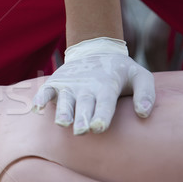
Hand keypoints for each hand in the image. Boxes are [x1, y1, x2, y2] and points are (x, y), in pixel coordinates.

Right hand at [32, 37, 154, 134]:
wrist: (95, 50)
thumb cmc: (120, 71)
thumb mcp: (140, 76)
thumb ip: (146, 93)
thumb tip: (144, 114)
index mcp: (107, 86)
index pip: (105, 103)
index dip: (102, 115)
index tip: (98, 127)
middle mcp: (86, 86)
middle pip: (84, 104)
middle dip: (82, 118)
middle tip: (81, 131)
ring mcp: (69, 85)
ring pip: (65, 100)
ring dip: (63, 111)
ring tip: (62, 123)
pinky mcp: (55, 84)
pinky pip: (45, 91)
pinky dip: (40, 98)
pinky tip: (37, 107)